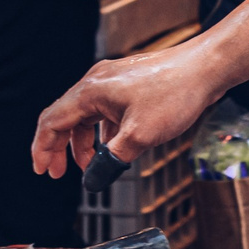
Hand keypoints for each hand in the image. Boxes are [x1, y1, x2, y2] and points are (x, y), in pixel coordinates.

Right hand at [32, 41, 228, 178]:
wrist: (207, 67)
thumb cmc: (176, 93)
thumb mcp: (140, 136)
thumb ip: (111, 160)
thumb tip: (92, 181)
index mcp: (91, 91)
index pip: (51, 121)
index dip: (42, 149)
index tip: (42, 171)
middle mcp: (97, 82)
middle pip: (66, 118)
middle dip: (61, 148)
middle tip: (59, 174)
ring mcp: (114, 81)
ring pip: (87, 115)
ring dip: (85, 142)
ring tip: (91, 166)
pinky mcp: (130, 85)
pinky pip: (105, 111)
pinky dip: (103, 132)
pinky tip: (114, 148)